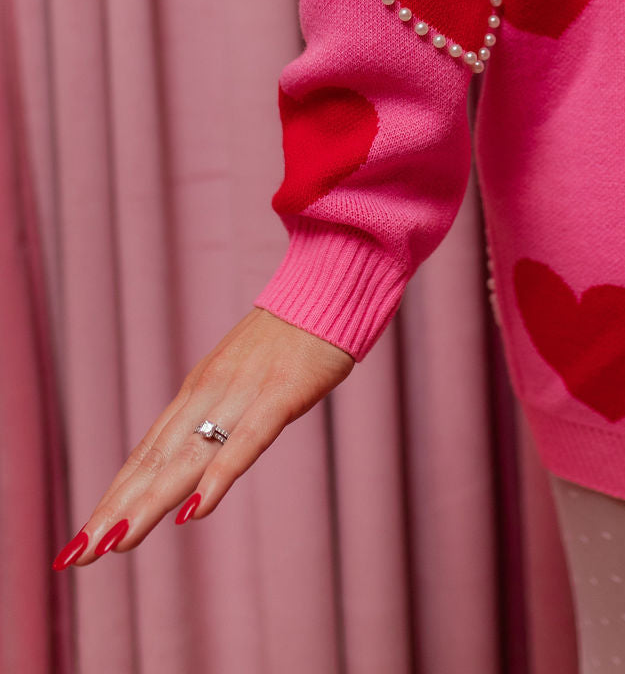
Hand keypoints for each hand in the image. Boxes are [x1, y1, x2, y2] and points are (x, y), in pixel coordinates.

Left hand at [53, 307, 354, 566]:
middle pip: (155, 459)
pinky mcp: (282, 392)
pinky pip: (247, 441)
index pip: (148, 451)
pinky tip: (197, 510)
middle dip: (116, 510)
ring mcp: (244, 391)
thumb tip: (197, 457)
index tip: (85, 538)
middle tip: (79, 555)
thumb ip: (220, 412)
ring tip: (116, 543)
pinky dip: (220, 476)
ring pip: (189, 456)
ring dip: (150, 503)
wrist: (329, 285)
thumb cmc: (292, 334)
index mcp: (199, 388)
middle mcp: (209, 391)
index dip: (116, 495)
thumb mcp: (244, 374)